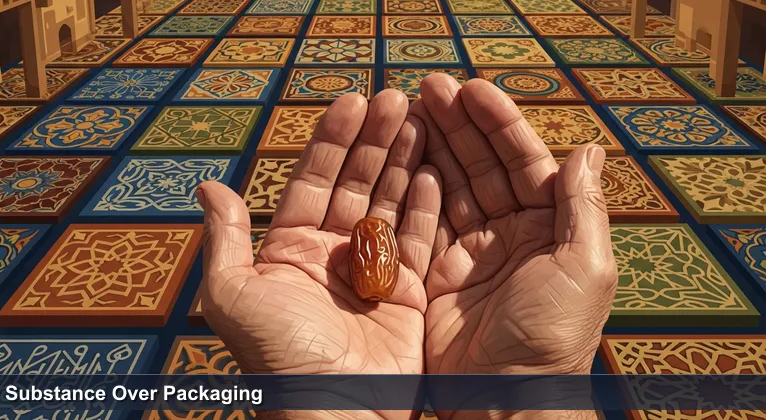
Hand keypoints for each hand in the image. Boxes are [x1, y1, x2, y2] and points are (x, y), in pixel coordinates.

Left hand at [197, 90, 442, 419]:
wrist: (334, 412)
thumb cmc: (279, 358)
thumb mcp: (234, 295)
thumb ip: (226, 238)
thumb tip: (207, 186)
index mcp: (293, 248)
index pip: (315, 178)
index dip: (333, 139)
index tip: (353, 101)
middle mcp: (335, 253)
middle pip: (359, 182)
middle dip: (377, 140)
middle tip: (397, 99)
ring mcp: (376, 269)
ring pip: (393, 201)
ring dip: (406, 160)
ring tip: (421, 119)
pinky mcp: (412, 291)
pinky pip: (423, 239)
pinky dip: (430, 205)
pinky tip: (435, 168)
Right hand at [411, 74, 616, 417]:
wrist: (504, 399)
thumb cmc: (553, 339)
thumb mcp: (584, 268)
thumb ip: (584, 208)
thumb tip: (588, 149)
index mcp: (550, 227)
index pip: (523, 161)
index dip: (499, 123)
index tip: (472, 89)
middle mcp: (510, 232)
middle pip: (482, 165)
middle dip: (458, 124)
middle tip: (429, 86)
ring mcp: (471, 250)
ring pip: (450, 185)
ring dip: (433, 146)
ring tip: (410, 108)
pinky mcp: (438, 271)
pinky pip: (423, 220)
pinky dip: (414, 187)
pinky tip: (403, 157)